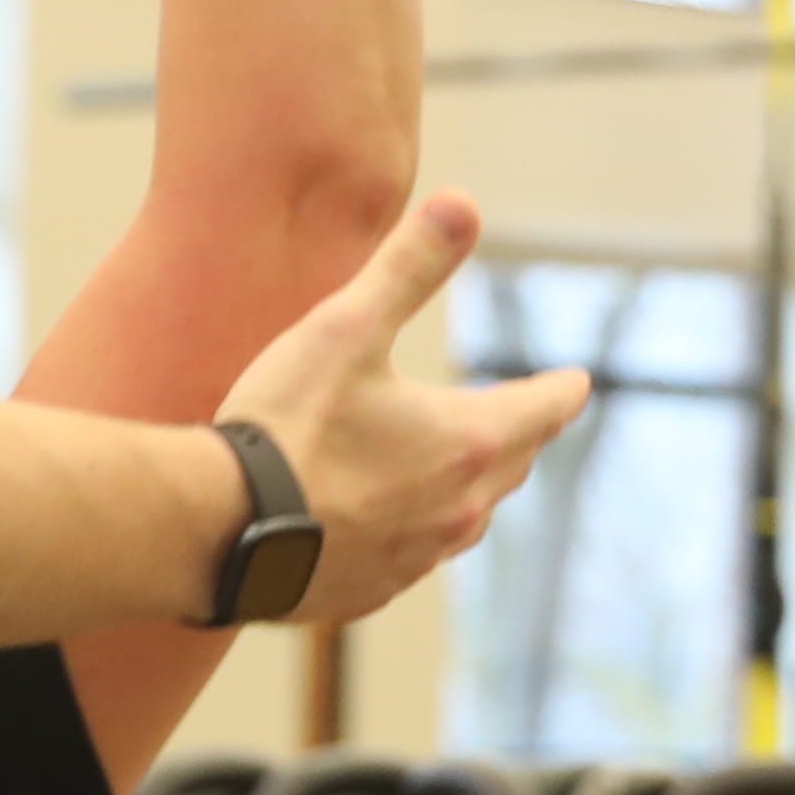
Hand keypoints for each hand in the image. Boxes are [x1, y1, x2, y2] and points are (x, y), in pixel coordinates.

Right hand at [208, 197, 580, 623]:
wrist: (217, 530)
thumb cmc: (285, 425)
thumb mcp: (345, 328)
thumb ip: (407, 266)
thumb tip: (463, 202)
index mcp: (466, 441)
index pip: (541, 410)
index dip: (560, 390)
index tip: (576, 383)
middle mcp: (455, 509)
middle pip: (511, 468)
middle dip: (521, 439)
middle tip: (526, 422)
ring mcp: (414, 560)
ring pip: (465, 520)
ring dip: (470, 491)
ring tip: (460, 473)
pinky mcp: (369, 592)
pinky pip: (411, 560)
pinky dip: (413, 533)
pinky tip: (388, 526)